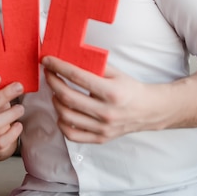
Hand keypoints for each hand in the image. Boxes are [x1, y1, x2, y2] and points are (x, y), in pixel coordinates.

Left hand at [42, 56, 165, 143]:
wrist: (149, 111)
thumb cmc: (130, 89)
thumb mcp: (116, 72)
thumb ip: (93, 65)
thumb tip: (67, 56)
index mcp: (112, 92)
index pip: (77, 77)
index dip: (58, 66)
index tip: (47, 60)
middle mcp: (106, 112)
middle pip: (67, 97)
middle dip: (52, 82)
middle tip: (48, 73)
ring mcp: (103, 128)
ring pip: (66, 116)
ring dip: (55, 100)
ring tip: (56, 91)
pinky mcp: (100, 138)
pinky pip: (71, 134)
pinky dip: (61, 122)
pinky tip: (63, 110)